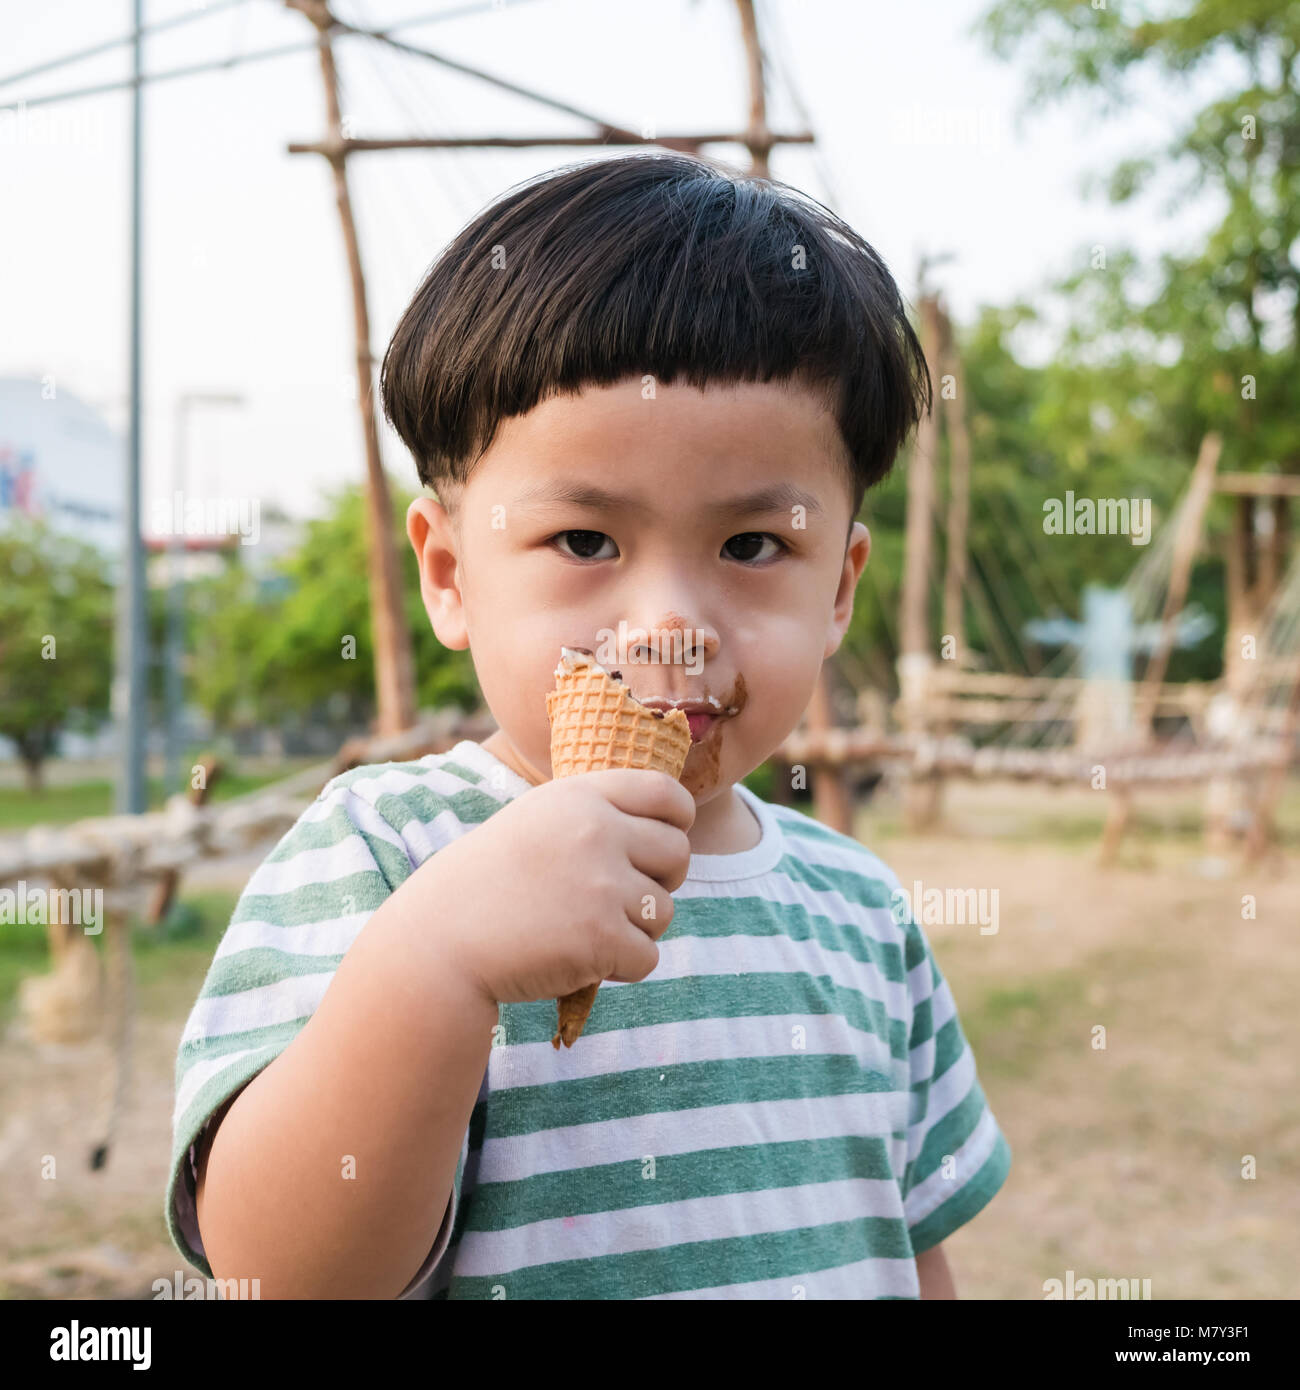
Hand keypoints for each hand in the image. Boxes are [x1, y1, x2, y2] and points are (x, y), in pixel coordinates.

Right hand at [421, 769, 694, 1007]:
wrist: (439, 942)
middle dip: (660, 881)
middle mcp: (597, 832)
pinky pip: (648, 957)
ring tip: (585, 932)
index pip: (666, 792)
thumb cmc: (486, 884)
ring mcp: (602, 884)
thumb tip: (663, 828)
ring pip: (664, 911)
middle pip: (678, 854)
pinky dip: (622, 967)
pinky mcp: (602, 937)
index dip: (678, 820)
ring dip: (636, 929)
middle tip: (620, 900)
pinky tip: (581, 960)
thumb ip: (592, 816)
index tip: (667, 840)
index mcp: (580, 796)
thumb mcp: (535, 821)